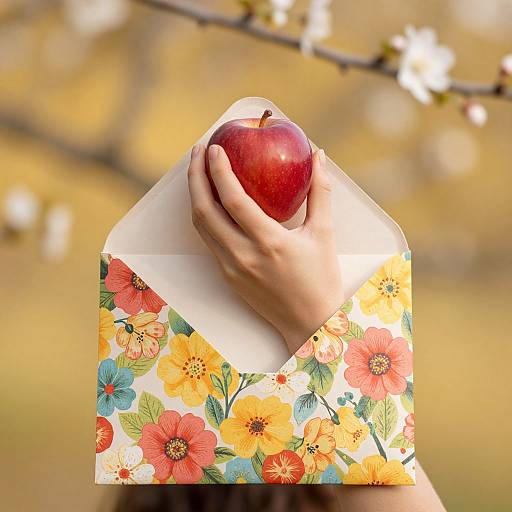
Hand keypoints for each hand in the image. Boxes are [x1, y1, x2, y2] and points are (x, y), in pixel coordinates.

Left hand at [187, 143, 342, 353]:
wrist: (309, 323)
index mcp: (269, 242)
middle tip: (198, 151)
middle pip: (205, 210)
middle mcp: (243, 256)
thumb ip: (320, 191)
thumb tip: (319, 156)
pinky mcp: (227, 276)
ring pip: (201, 226)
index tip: (215, 148)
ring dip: (195, 195)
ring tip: (198, 171)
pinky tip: (209, 200)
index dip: (219, 170)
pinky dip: (204, 216)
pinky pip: (208, 240)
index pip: (233, 200)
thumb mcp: (324, 233)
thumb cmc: (320, 279)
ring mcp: (231, 268)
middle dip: (196, 176)